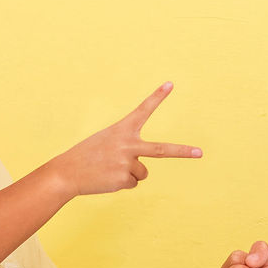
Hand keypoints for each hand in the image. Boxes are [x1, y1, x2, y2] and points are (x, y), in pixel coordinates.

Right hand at [50, 83, 202, 195]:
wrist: (67, 172)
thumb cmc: (87, 155)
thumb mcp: (107, 142)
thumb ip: (127, 148)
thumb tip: (142, 171)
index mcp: (122, 130)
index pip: (142, 110)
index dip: (157, 97)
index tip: (170, 84)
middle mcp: (127, 145)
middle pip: (162, 150)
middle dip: (183, 152)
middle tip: (200, 153)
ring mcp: (127, 163)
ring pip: (142, 173)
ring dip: (129, 174)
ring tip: (110, 170)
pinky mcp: (123, 179)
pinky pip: (133, 183)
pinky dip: (121, 183)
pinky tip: (107, 178)